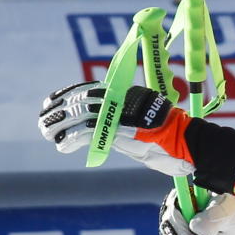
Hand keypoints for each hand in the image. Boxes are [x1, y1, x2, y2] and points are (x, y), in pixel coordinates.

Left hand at [38, 82, 194, 175]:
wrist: (191, 143)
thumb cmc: (173, 140)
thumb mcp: (145, 129)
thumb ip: (125, 127)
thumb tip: (108, 133)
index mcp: (127, 96)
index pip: (91, 89)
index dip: (69, 94)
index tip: (52, 100)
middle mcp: (123, 101)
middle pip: (82, 99)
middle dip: (60, 110)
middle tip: (43, 120)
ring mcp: (122, 115)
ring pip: (82, 113)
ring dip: (60, 124)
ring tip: (47, 133)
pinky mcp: (121, 131)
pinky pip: (89, 131)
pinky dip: (72, 138)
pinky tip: (61, 146)